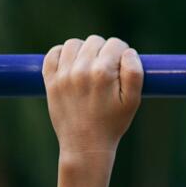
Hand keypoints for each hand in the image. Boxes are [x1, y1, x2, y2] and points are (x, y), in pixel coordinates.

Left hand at [43, 35, 142, 186]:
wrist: (85, 145)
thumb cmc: (113, 123)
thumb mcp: (133, 100)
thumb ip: (135, 72)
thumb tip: (128, 52)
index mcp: (103, 73)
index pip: (115, 44)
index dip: (123, 53)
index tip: (123, 66)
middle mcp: (81, 70)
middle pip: (95, 41)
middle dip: (105, 51)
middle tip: (108, 70)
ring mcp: (63, 75)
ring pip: (74, 44)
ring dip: (84, 50)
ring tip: (90, 65)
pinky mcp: (50, 81)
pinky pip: (52, 54)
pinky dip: (62, 54)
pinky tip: (72, 64)